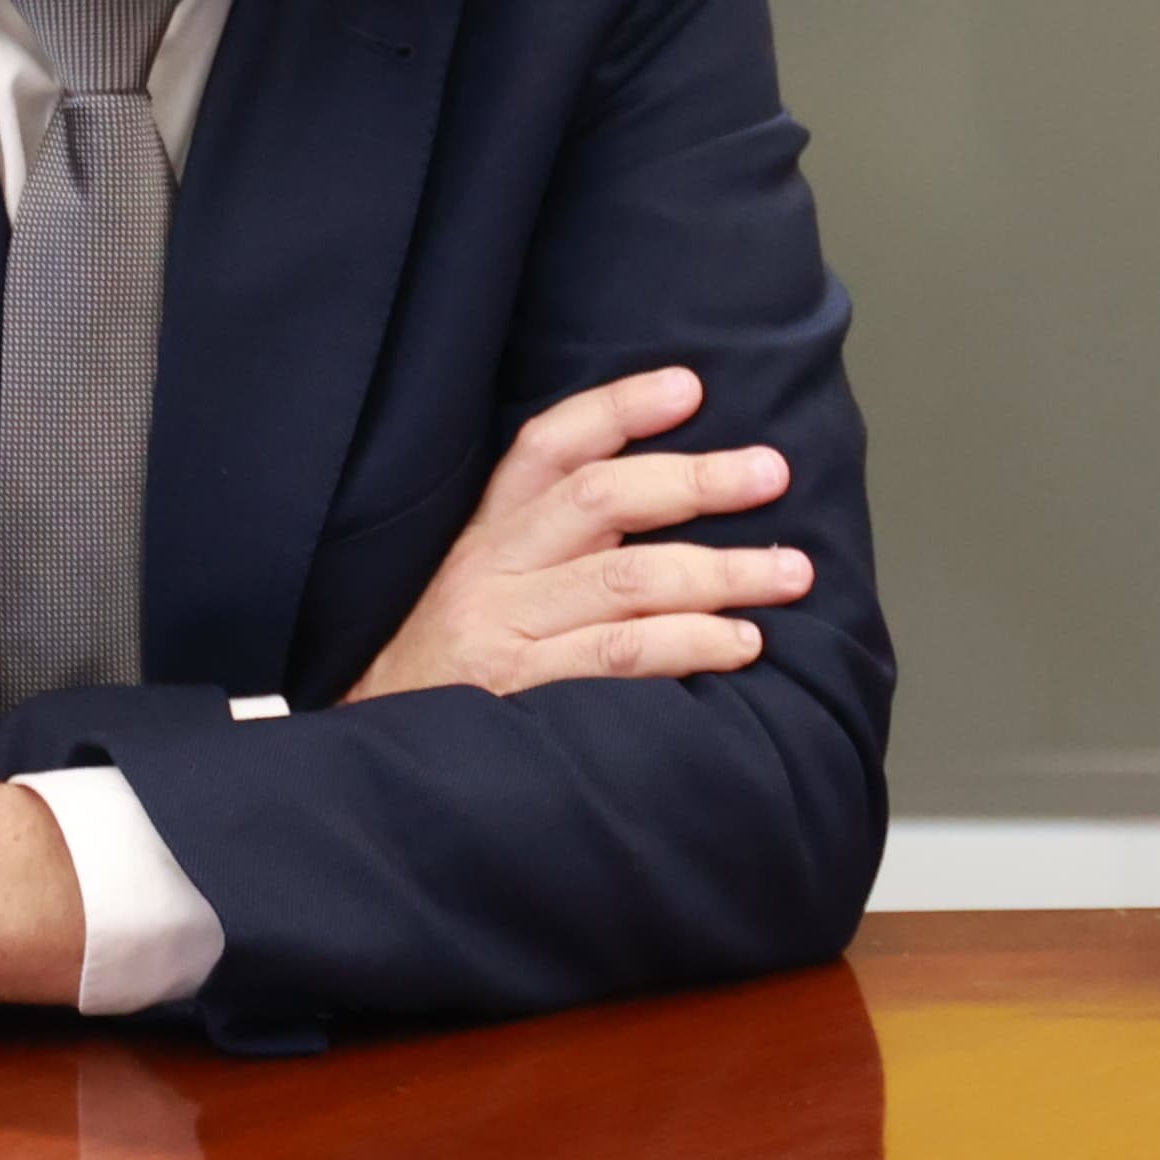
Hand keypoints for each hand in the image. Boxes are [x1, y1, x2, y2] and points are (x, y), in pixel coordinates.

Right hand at [348, 366, 814, 702]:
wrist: (369, 772)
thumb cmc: (454, 671)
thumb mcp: (483, 588)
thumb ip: (555, 543)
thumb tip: (679, 497)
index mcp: (486, 534)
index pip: (547, 446)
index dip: (618, 408)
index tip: (690, 386)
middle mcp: (490, 572)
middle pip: (600, 500)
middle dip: (696, 480)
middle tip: (773, 473)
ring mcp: (502, 634)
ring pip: (624, 580)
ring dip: (720, 572)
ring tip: (790, 572)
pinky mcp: (517, 695)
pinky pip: (616, 658)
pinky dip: (688, 645)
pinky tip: (741, 645)